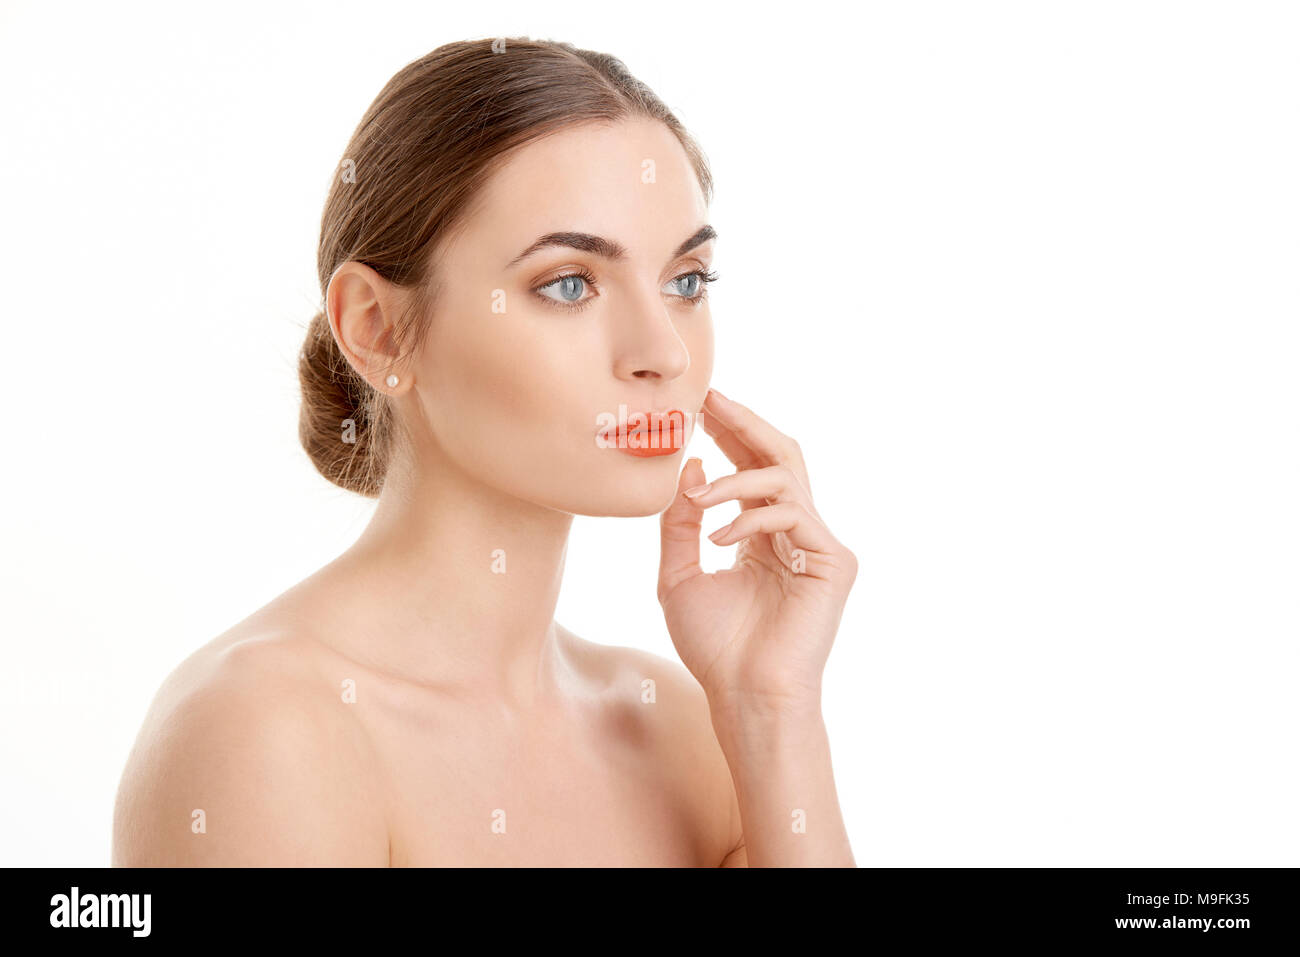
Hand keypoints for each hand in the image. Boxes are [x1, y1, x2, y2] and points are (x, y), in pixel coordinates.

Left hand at [657, 387, 858, 717]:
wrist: (743, 695)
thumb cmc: (714, 647)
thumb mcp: (679, 574)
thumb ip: (680, 523)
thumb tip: (690, 466)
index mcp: (764, 534)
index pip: (752, 468)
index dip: (730, 433)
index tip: (699, 406)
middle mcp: (796, 532)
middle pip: (780, 456)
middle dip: (744, 424)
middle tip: (709, 400)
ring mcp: (818, 545)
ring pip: (786, 478)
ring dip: (736, 478)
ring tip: (698, 496)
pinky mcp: (834, 562)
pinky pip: (793, 514)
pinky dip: (751, 519)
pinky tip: (718, 539)